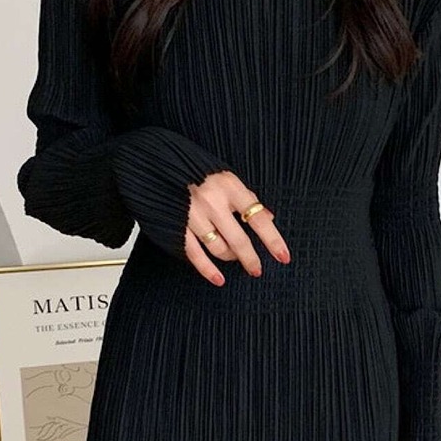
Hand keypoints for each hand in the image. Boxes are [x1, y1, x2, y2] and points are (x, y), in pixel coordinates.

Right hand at [184, 170, 291, 285]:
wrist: (157, 161)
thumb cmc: (195, 168)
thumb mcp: (226, 176)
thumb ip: (246, 197)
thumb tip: (268, 217)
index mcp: (229, 186)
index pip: (258, 218)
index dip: (273, 240)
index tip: (283, 256)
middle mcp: (213, 201)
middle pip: (239, 240)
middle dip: (250, 258)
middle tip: (257, 269)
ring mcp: (193, 214)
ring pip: (219, 248)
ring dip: (230, 257)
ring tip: (234, 258)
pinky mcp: (177, 225)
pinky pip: (195, 253)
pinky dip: (208, 269)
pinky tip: (218, 279)